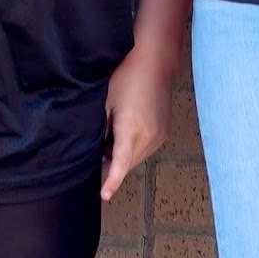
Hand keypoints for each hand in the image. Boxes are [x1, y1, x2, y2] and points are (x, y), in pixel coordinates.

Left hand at [100, 46, 173, 200]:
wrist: (155, 62)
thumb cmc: (126, 77)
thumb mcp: (106, 101)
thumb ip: (100, 127)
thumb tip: (94, 147)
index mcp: (131, 128)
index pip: (120, 163)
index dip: (111, 181)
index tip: (103, 195)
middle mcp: (148, 136)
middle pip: (127, 164)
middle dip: (112, 165)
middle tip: (98, 153)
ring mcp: (159, 136)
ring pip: (137, 158)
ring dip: (124, 156)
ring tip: (112, 135)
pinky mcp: (164, 133)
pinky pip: (145, 149)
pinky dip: (134, 148)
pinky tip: (126, 131)